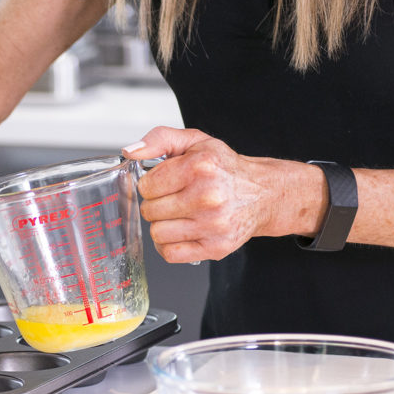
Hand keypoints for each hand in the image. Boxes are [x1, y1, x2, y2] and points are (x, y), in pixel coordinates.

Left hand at [122, 126, 283, 262]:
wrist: (262, 194)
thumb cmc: (225, 169)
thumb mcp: (195, 142)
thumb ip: (159, 139)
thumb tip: (131, 152)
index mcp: (200, 167)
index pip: (147, 186)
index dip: (151, 184)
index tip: (165, 183)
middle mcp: (208, 197)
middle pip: (150, 211)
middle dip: (157, 204)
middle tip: (174, 198)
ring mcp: (212, 225)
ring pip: (157, 234)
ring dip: (163, 225)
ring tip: (179, 214)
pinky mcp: (215, 248)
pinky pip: (170, 254)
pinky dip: (170, 245)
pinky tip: (182, 231)